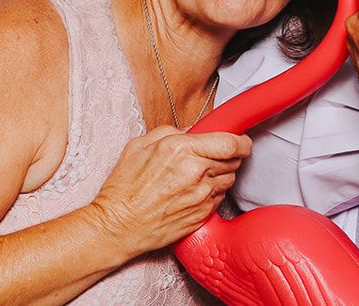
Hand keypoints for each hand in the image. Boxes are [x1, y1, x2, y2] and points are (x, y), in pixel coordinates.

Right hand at [86, 125, 250, 255]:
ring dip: (222, 175)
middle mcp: (196, 171)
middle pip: (235, 160)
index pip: (231, 142)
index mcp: (182, 149)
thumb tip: (194, 130)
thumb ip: (172, 132)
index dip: (241, 141)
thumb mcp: (140, 146)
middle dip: (231, 156)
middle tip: (217, 157)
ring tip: (201, 176)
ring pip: (230, 179)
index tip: (240, 141)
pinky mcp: (202, 215)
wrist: (117, 227)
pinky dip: (213, 193)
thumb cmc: (124, 189)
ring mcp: (202, 195)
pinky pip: (220, 198)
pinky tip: (194, 192)